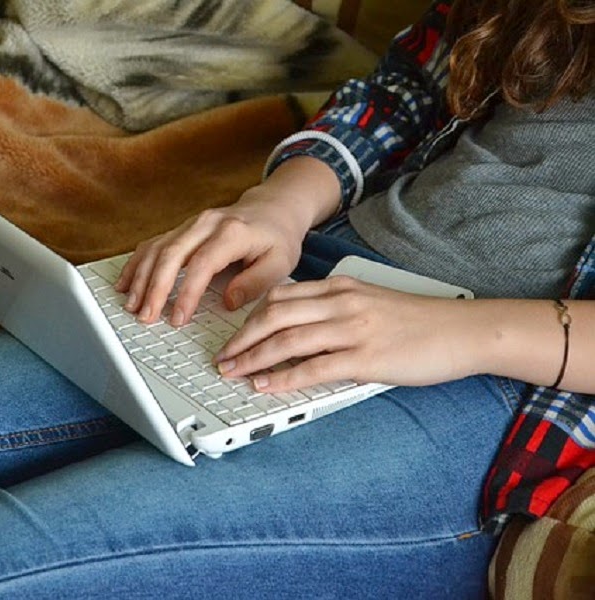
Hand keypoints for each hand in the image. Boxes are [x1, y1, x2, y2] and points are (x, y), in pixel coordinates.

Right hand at [115, 157, 340, 325]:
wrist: (272, 208)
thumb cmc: (277, 237)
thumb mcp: (281, 262)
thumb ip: (256, 283)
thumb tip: (228, 302)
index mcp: (232, 232)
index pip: (202, 264)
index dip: (186, 293)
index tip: (178, 318)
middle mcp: (206, 224)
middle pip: (171, 254)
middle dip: (154, 288)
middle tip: (145, 316)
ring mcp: (190, 224)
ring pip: (157, 248)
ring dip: (140, 278)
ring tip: (132, 305)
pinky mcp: (181, 229)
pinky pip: (153, 244)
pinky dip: (136, 264)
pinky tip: (125, 283)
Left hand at [214, 276, 481, 390]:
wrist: (464, 330)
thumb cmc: (418, 321)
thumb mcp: (370, 303)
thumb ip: (335, 309)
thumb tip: (299, 328)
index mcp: (341, 287)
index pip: (280, 296)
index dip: (249, 317)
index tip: (232, 335)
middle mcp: (342, 303)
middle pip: (274, 316)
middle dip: (241, 339)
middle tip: (222, 358)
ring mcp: (353, 329)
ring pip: (287, 340)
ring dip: (252, 358)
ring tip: (232, 373)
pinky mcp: (367, 357)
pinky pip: (314, 367)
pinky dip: (283, 377)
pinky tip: (265, 385)